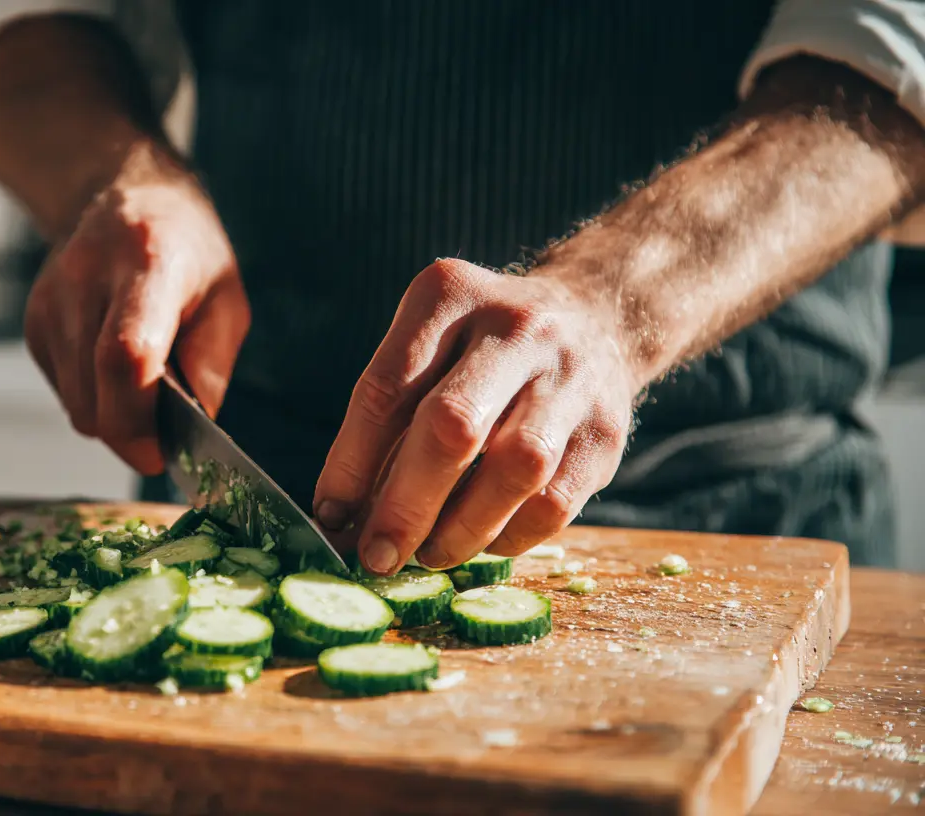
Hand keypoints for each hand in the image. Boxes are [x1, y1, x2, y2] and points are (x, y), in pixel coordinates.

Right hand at [24, 142, 249, 474]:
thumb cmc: (187, 251)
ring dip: (113, 414)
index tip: (160, 453)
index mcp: (146, 262)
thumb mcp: (227, 298)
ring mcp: (49, 301)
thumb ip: (212, 366)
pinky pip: (64, 393)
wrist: (123, 194)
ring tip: (143, 378)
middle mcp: (85, 278)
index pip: (125, 355)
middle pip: (93, 396)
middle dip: (130, 430)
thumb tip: (187, 432)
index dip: (138, 420)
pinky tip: (112, 361)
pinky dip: (94, 396)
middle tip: (164, 427)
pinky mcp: (32, 322)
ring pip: (76, 406)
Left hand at [313, 258, 637, 574]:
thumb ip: (385, 422)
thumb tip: (341, 518)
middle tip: (376, 556)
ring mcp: (571, 376)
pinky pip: (555, 503)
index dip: (350, 463)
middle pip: (453, 426)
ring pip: (516, 468)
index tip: (329, 515)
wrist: (594, 319)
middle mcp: (515, 328)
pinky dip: (509, 536)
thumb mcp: (427, 350)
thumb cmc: (477, 352)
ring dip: (461, 528)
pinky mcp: (606, 431)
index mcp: (449, 296)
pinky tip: (480, 542)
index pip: (387, 388)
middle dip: (405, 506)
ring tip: (428, 554)